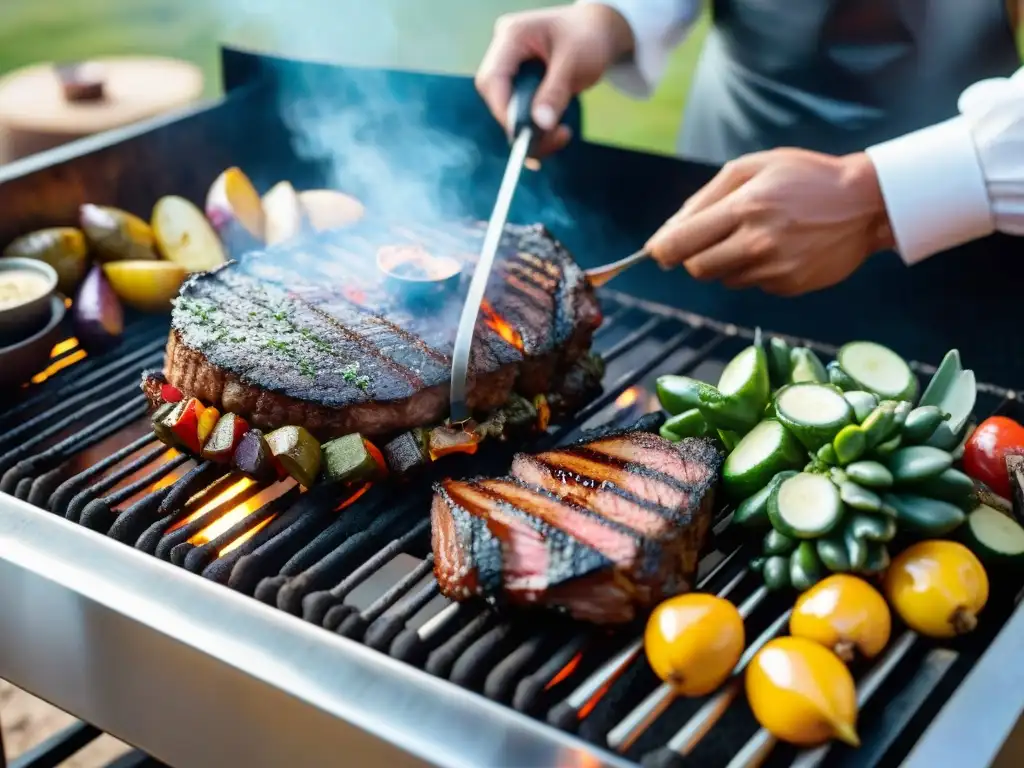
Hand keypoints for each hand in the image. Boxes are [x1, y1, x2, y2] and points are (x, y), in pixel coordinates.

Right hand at [476, 4, 634, 155]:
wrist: (598, 32)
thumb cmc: (588, 36)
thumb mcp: (575, 62)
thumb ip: (555, 92)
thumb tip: (541, 124)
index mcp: (512, 36)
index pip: (493, 78)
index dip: (504, 110)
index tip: (525, 134)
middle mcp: (505, 52)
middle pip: (496, 97)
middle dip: (519, 124)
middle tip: (551, 139)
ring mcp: (511, 69)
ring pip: (506, 109)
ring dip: (531, 131)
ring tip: (561, 136)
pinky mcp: (520, 85)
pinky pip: (519, 112)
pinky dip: (535, 129)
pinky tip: (555, 135)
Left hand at [646, 149, 894, 295]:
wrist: (866, 203)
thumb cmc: (804, 177)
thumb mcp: (752, 167)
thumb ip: (704, 199)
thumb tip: (667, 233)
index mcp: (744, 207)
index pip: (680, 243)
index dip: (661, 250)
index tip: (657, 251)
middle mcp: (756, 243)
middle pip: (696, 269)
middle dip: (694, 256)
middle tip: (712, 239)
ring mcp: (774, 269)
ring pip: (722, 279)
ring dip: (727, 263)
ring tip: (755, 237)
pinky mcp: (788, 287)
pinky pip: (751, 285)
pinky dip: (754, 271)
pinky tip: (779, 249)